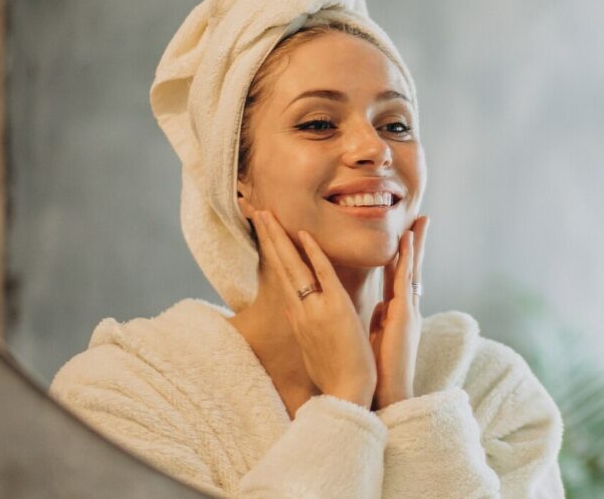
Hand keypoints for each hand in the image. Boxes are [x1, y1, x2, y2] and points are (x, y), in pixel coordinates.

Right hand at [252, 211, 376, 406]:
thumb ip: (301, 323)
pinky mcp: (335, 310)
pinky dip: (313, 254)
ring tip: (266, 214)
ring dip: (280, 238)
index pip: (282, 277)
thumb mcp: (311, 348)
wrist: (347, 393)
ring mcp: (316, 309)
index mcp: (298, 317)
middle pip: (281, 266)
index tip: (264, 232)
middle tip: (256, 211)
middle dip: (269, 237)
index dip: (273, 253)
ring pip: (294, 266)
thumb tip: (290, 307)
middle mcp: (301, 310)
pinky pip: (322, 275)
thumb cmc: (333, 374)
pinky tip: (303, 234)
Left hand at [369, 216, 428, 408]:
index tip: (405, 237)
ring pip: (412, 270)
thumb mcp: (376, 339)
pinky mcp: (404, 316)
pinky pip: (405, 281)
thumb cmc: (378, 372)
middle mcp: (406, 310)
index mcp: (397, 315)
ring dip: (415, 245)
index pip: (399, 279)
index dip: (402, 256)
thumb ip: (378, 321)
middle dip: (416, 244)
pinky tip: (408, 242)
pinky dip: (407, 260)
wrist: (386, 394)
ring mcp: (408, 312)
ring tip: (418, 222)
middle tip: (421, 219)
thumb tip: (377, 308)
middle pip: (411, 269)